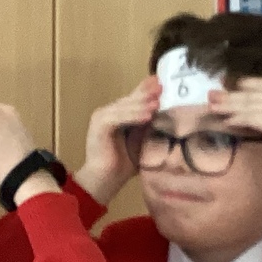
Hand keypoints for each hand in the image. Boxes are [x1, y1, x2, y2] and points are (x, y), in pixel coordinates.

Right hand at [75, 76, 161, 205]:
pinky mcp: (99, 126)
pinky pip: (118, 117)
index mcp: (118, 115)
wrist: (107, 180)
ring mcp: (101, 117)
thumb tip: (162, 109)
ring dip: (141, 104)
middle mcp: (108, 113)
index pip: (133, 98)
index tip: (160, 81)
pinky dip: (132, 116)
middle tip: (161, 87)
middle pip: (129, 99)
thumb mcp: (141, 140)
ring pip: (124, 107)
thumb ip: (147, 125)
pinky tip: (147, 116)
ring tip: (157, 102)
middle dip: (146, 93)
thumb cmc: (124, 163)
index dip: (145, 89)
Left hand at [209, 78, 261, 198]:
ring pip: (248, 104)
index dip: (242, 85)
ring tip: (213, 107)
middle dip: (230, 94)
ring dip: (228, 106)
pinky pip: (250, 117)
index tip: (226, 85)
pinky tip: (227, 121)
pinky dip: (237, 119)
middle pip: (252, 92)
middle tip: (212, 95)